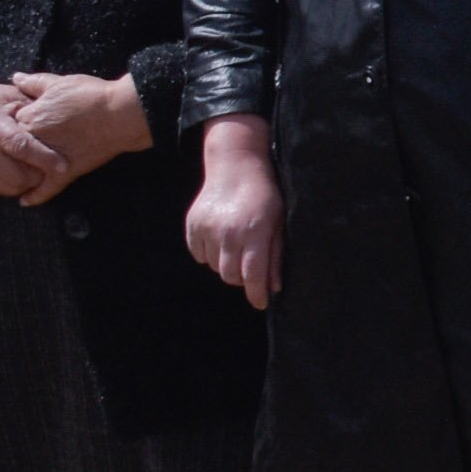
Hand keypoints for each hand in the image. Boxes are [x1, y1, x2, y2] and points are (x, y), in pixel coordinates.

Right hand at [0, 77, 65, 200]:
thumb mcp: (11, 96)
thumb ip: (35, 108)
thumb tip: (63, 121)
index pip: (20, 147)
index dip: (44, 158)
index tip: (64, 166)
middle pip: (17, 175)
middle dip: (39, 175)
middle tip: (51, 166)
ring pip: (10, 186)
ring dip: (28, 182)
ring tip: (37, 169)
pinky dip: (14, 184)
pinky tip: (21, 171)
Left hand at [1, 71, 150, 197]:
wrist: (121, 113)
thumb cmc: (92, 95)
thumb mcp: (60, 82)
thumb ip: (35, 82)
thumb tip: (15, 78)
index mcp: (29, 116)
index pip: (9, 122)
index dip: (15, 122)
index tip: (22, 121)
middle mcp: (34, 139)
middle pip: (14, 147)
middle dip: (14, 147)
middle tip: (21, 145)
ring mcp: (49, 158)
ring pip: (26, 168)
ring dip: (19, 170)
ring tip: (15, 172)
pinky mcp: (67, 171)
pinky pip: (48, 187)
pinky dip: (36, 196)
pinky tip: (25, 201)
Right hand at [184, 116, 282, 307]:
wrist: (235, 167)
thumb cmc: (264, 196)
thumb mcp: (277, 224)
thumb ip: (274, 255)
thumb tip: (273, 287)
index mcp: (255, 232)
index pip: (253, 275)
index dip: (256, 294)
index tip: (260, 304)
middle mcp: (228, 233)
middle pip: (230, 276)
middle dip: (242, 279)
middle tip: (250, 270)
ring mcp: (207, 229)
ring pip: (215, 267)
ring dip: (226, 265)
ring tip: (237, 247)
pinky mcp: (192, 225)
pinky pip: (199, 255)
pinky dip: (209, 255)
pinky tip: (220, 240)